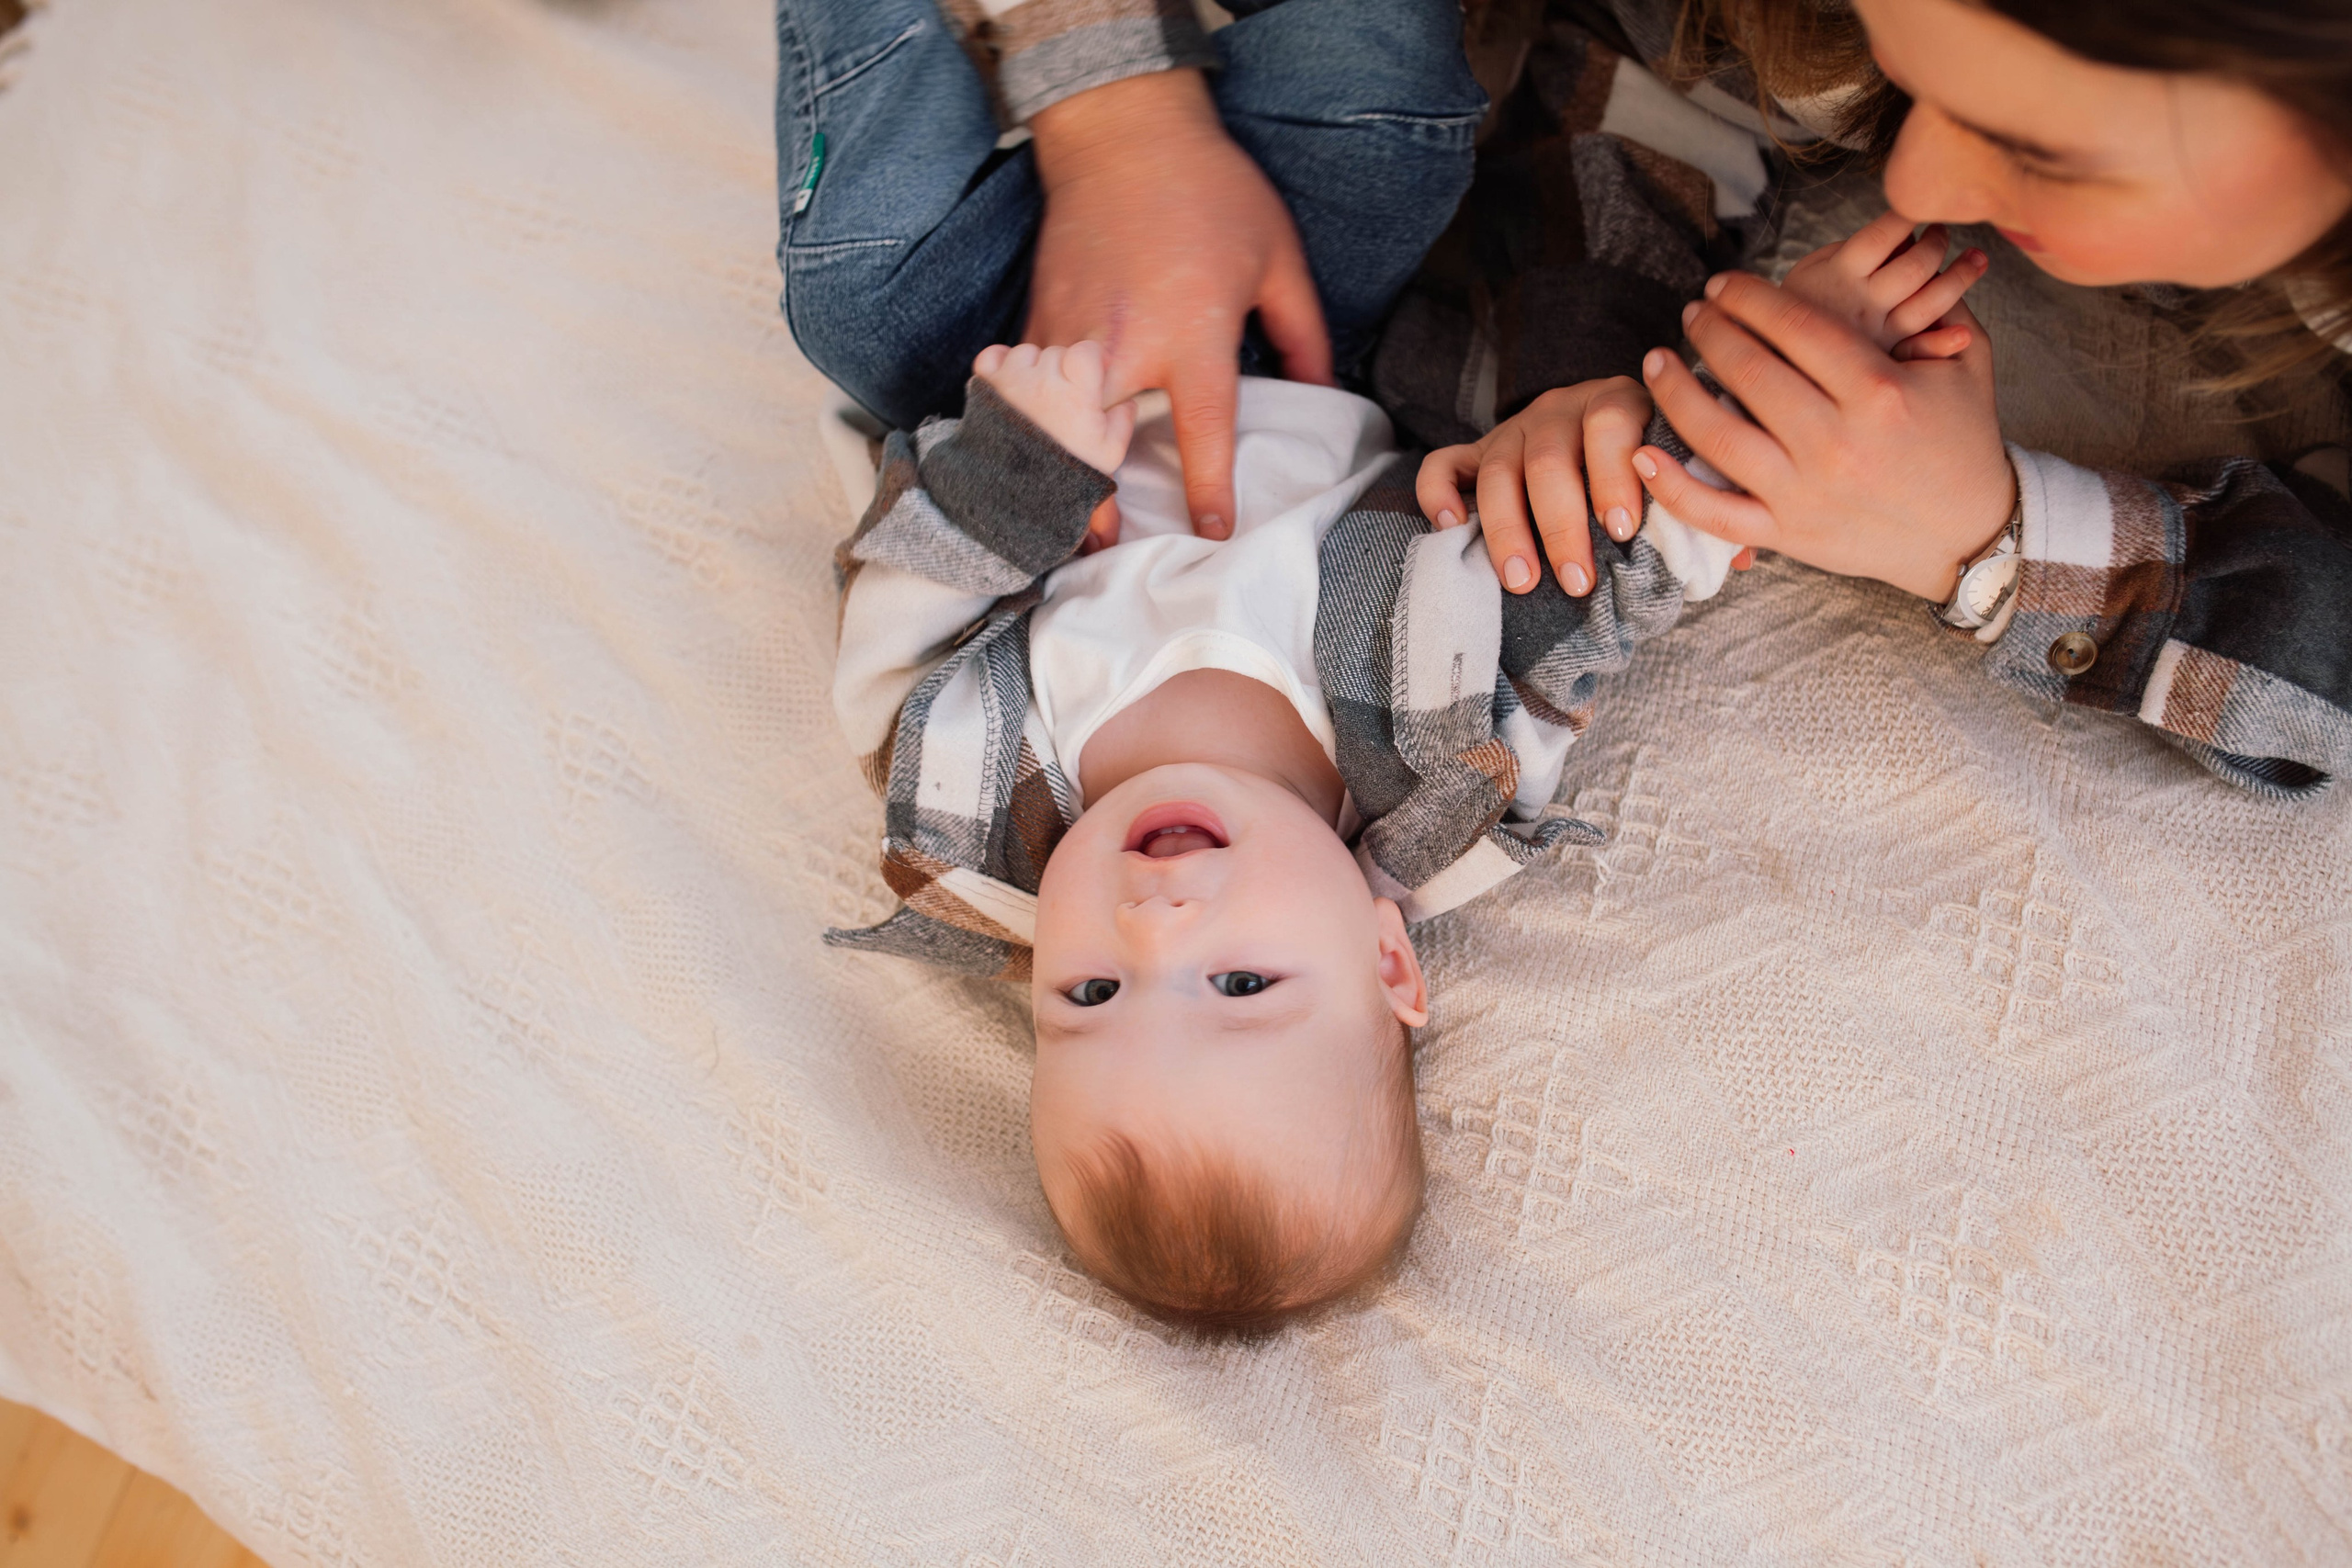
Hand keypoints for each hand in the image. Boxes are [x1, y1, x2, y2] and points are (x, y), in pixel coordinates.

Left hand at [973, 341, 1136, 551]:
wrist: (1018, 494)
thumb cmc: (1067, 474)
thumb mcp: (1109, 454)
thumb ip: (1123, 423)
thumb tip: (1127, 403)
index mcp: (1076, 393)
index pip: (1087, 350)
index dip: (1094, 358)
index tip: (1095, 372)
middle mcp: (1042, 381)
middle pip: (1057, 353)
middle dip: (1063, 370)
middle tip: (1063, 399)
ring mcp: (1011, 382)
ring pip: (1027, 353)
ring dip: (1033, 368)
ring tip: (1036, 398)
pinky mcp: (985, 388)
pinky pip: (992, 356)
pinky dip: (1002, 362)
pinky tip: (1012, 382)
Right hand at [1026, 69, 1330, 540]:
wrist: (1123, 132)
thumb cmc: (1211, 191)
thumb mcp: (1278, 259)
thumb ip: (1302, 336)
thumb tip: (1319, 393)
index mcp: (1189, 337)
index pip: (1202, 436)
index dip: (1208, 493)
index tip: (1214, 533)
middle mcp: (1122, 347)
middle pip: (1099, 452)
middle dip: (1097, 509)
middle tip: (1108, 549)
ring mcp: (1069, 337)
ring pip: (1051, 431)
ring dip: (1058, 481)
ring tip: (1066, 522)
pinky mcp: (1038, 321)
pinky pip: (1028, 391)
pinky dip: (1032, 429)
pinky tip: (1041, 457)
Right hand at [1414, 378, 1752, 594]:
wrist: (1609, 434)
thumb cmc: (1653, 473)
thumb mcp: (1682, 479)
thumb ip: (1704, 509)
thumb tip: (1740, 557)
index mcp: (1620, 404)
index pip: (1610, 423)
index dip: (1613, 473)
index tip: (1623, 529)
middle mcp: (1560, 409)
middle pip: (1548, 456)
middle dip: (1561, 524)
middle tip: (1576, 580)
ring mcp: (1513, 430)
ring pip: (1497, 469)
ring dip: (1507, 528)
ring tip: (1522, 582)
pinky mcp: (1476, 453)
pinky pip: (1444, 464)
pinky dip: (1440, 494)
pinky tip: (1450, 529)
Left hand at [1637, 271, 2013, 603]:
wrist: (1967, 535)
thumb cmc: (1964, 441)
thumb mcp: (1966, 367)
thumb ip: (1936, 311)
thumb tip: (1904, 259)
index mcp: (1878, 391)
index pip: (1795, 328)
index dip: (1750, 298)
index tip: (1724, 284)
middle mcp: (1835, 442)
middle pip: (1749, 372)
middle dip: (1710, 332)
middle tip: (1693, 312)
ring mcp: (1805, 493)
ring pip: (1718, 437)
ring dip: (1677, 393)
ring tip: (1657, 363)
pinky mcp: (1787, 534)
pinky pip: (1716, 514)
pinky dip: (1673, 488)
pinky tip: (1644, 454)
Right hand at [1779, 211, 1987, 359]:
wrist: (1774, 362)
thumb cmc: (1796, 310)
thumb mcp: (1808, 270)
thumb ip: (1849, 251)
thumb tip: (1903, 236)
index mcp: (1839, 272)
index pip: (1883, 234)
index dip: (1908, 215)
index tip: (1918, 207)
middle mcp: (1861, 303)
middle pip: (1916, 265)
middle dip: (1938, 242)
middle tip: (1941, 233)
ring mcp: (1876, 334)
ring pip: (1930, 302)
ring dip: (1961, 276)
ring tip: (1974, 259)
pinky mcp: (1885, 361)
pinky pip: (1921, 348)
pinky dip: (1944, 341)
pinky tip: (1963, 333)